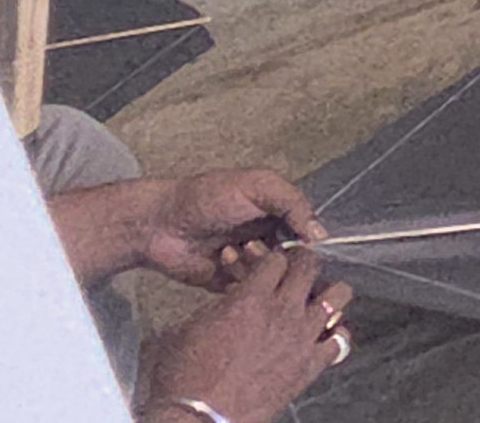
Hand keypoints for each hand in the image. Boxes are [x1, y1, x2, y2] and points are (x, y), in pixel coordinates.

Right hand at [138, 245, 349, 422]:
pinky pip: (341, 340)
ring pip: (338, 294)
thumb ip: (217, 306)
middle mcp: (282, 310)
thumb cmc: (182, 376)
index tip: (269, 263)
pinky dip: (336, 334)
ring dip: (328, 292)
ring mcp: (302, 337)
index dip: (272, 257)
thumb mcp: (188, 328)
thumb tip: (228, 300)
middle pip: (309, 266)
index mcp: (249, 298)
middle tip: (296, 268)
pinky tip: (325, 335)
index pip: (276, 258)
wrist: (198, 418)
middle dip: (303, 261)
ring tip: (316, 298)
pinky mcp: (311, 365)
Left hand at [140, 170, 323, 289]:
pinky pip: (249, 292)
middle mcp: (268, 240)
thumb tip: (321, 236)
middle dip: (284, 258)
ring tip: (233, 249)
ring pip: (272, 277)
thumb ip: (293, 204)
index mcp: (278, 214)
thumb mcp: (257, 186)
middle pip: (294, 259)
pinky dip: (241, 281)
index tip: (308, 248)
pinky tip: (222, 262)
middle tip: (263, 248)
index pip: (309, 233)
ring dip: (256, 264)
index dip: (311, 242)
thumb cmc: (208, 198)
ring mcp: (248, 264)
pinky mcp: (229, 285)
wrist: (158, 225)